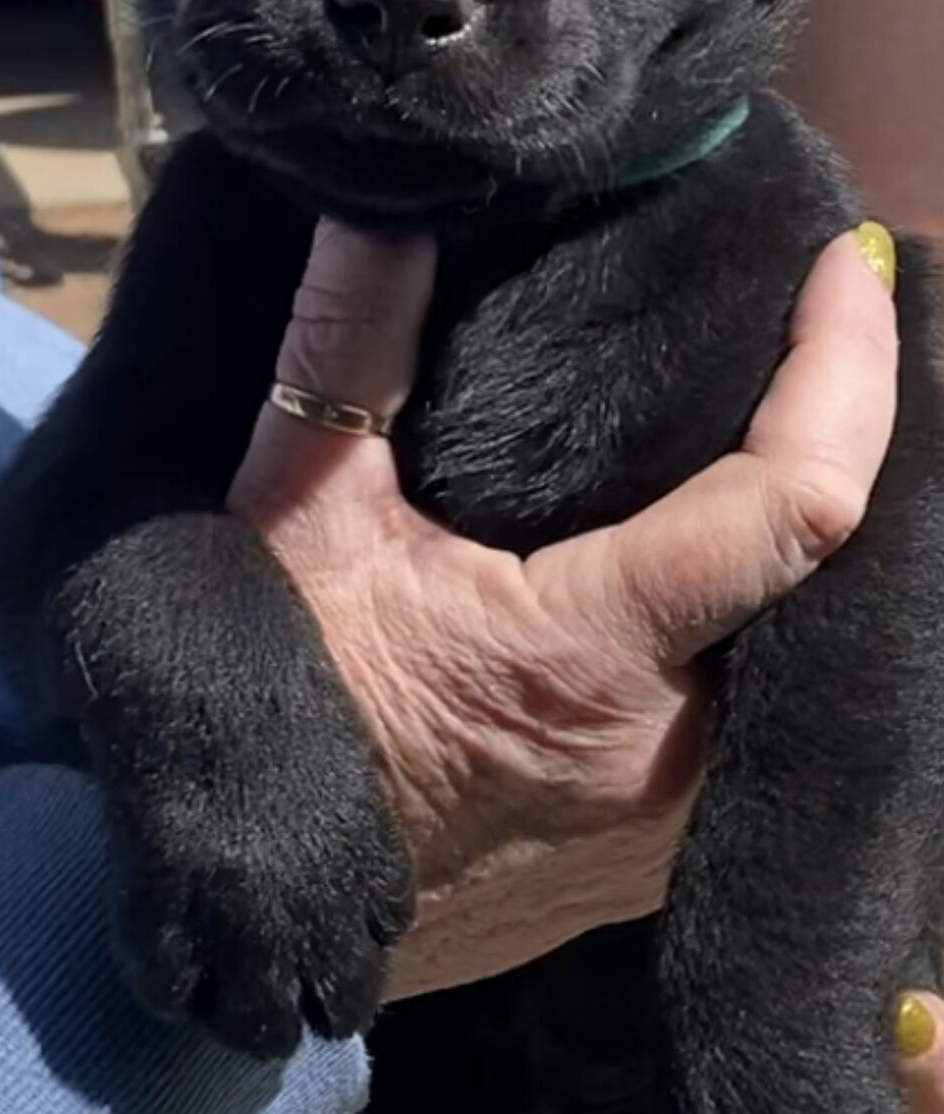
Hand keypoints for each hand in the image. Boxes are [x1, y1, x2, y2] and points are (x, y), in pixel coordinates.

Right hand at [230, 223, 896, 995]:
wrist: (257, 903)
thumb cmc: (280, 712)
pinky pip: (770, 705)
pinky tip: (744, 526)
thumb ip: (347, 356)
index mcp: (600, 656)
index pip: (796, 506)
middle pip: (841, 569)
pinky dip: (775, 603)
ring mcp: (684, 816)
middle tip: (830, 305)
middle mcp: (678, 752)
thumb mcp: (295, 520)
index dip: (846, 372)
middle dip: (855, 424)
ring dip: (816, 515)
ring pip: (815, 644)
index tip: (841, 269)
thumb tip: (385, 210)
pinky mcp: (669, 846)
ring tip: (799, 387)